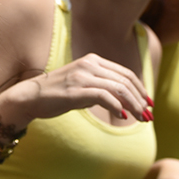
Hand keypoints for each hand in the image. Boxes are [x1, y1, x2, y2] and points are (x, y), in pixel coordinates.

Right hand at [0, 53, 152, 127]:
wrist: (30, 96)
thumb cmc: (57, 94)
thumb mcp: (83, 85)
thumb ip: (101, 87)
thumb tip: (124, 103)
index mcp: (93, 60)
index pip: (125, 73)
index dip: (140, 89)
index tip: (149, 104)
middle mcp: (89, 64)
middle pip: (125, 81)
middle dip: (140, 99)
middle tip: (149, 115)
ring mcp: (82, 76)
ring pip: (118, 88)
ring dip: (133, 105)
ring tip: (141, 119)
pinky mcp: (76, 90)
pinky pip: (104, 96)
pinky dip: (117, 107)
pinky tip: (123, 117)